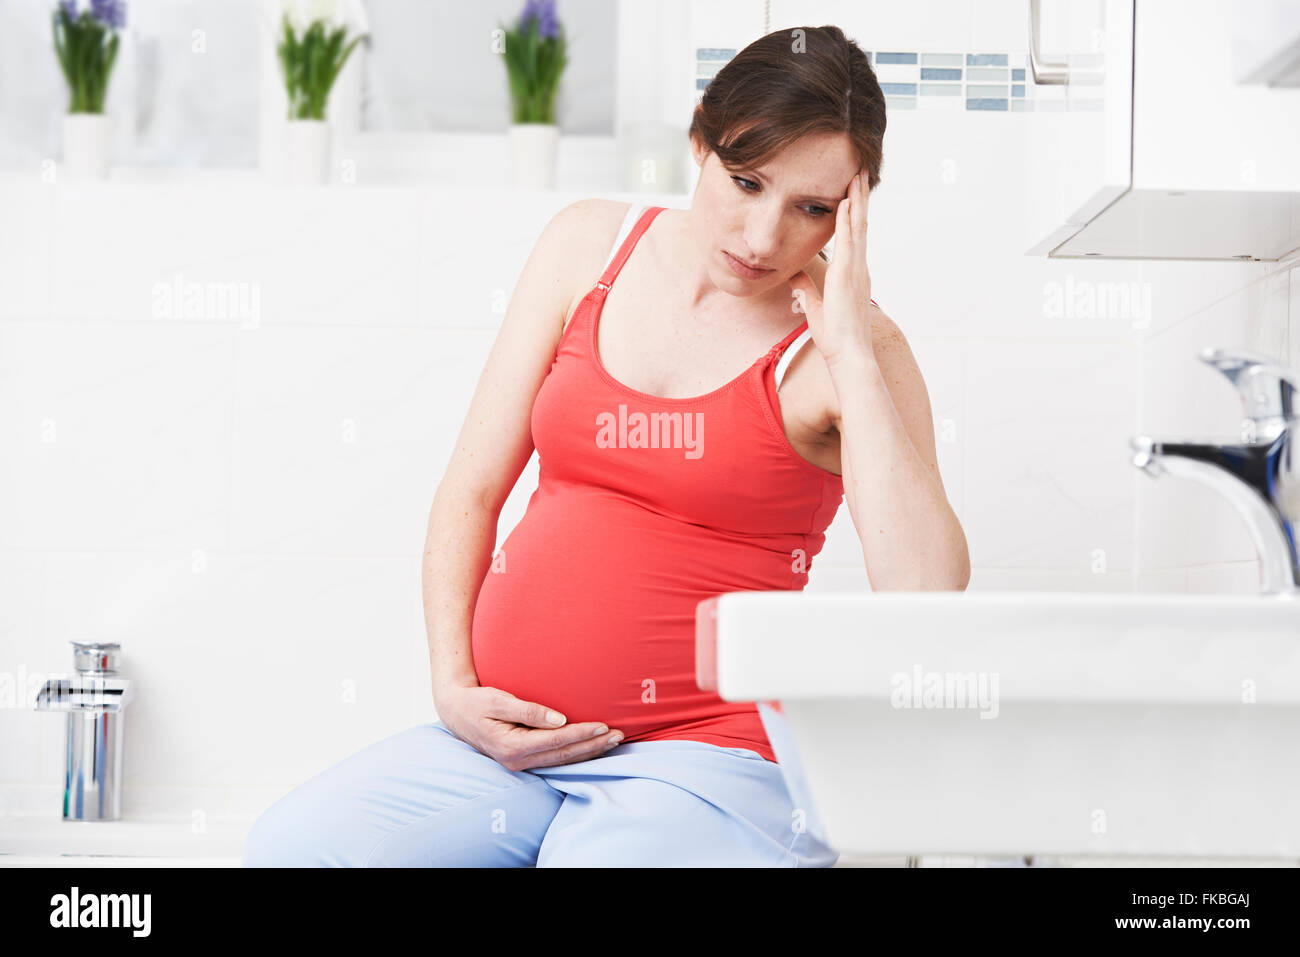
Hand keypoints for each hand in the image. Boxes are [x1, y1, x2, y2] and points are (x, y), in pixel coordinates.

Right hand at [434, 680, 623, 770]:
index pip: (556, 741)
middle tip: (618, 735)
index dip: (581, 734)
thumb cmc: (476, 702)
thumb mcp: (498, 700)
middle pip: (564, 755)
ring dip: (589, 752)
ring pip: (562, 760)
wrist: (456, 712)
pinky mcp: (524, 759)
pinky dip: (576, 753)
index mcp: (512, 746)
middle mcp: (517, 760)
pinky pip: (555, 758)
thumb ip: (528, 710)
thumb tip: (559, 719)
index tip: (603, 725)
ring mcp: (520, 763)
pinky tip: (592, 746)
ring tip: (613, 741)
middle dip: (593, 746)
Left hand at [786, 171, 875, 370]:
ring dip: (857, 200)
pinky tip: (845, 201)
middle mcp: (859, 268)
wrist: (848, 354)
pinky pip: (849, 241)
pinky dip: (847, 220)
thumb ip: (806, 288)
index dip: (854, 213)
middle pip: (860, 224)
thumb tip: (793, 274)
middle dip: (860, 197)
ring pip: (858, 226)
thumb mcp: (815, 305)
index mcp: (853, 274)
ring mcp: (856, 270)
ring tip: (858, 175)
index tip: (852, 191)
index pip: (854, 236)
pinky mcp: (848, 275)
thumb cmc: (835, 336)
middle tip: (861, 172)